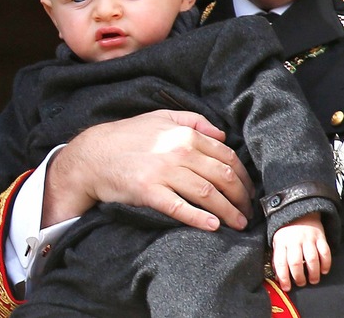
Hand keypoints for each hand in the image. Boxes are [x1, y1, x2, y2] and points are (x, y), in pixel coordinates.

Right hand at [44, 110, 252, 230]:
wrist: (93, 155)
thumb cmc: (128, 136)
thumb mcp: (160, 117)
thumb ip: (193, 120)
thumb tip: (221, 134)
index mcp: (185, 134)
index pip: (227, 156)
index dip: (243, 176)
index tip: (249, 191)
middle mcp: (178, 152)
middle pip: (223, 177)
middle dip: (241, 197)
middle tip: (248, 212)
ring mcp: (164, 172)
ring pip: (208, 194)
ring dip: (228, 211)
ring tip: (238, 224)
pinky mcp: (149, 191)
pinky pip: (180, 207)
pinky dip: (200, 219)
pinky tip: (213, 227)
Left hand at [271, 212, 330, 290]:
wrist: (300, 212)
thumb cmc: (287, 232)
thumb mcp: (277, 241)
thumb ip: (278, 258)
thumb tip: (279, 277)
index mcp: (281, 242)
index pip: (280, 262)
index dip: (283, 277)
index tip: (286, 288)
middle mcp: (294, 240)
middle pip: (296, 262)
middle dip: (299, 277)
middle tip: (301, 284)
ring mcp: (308, 238)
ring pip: (311, 258)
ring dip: (313, 273)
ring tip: (313, 280)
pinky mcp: (320, 237)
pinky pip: (325, 252)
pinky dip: (326, 264)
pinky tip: (324, 271)